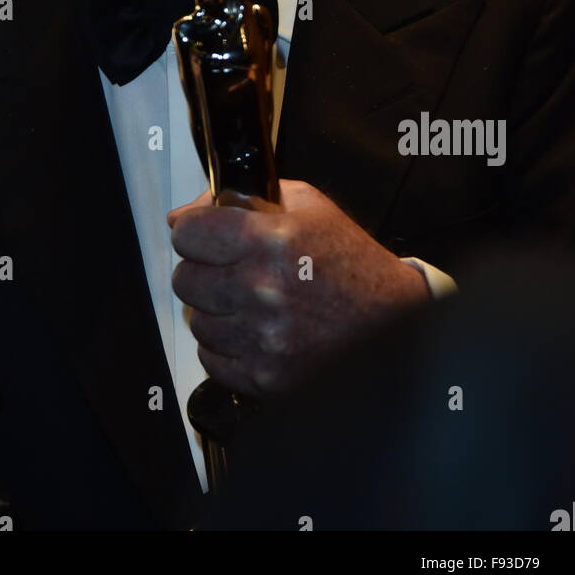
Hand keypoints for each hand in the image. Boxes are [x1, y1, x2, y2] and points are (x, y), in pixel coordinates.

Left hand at [168, 179, 427, 395]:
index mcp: (271, 241)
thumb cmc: (349, 260)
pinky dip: (225, 345)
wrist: (392, 317)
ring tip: (249, 300)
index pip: (187, 233)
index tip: (202, 235)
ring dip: (216, 310)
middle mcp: (262, 290)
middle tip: (229, 268)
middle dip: (202, 270)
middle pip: (185, 279)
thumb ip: (242, 198)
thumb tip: (183, 214)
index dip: (192, 230)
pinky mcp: (266, 375)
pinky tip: (253, 329)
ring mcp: (263, 338)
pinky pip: (211, 359)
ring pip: (196, 321)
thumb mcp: (305, 205)